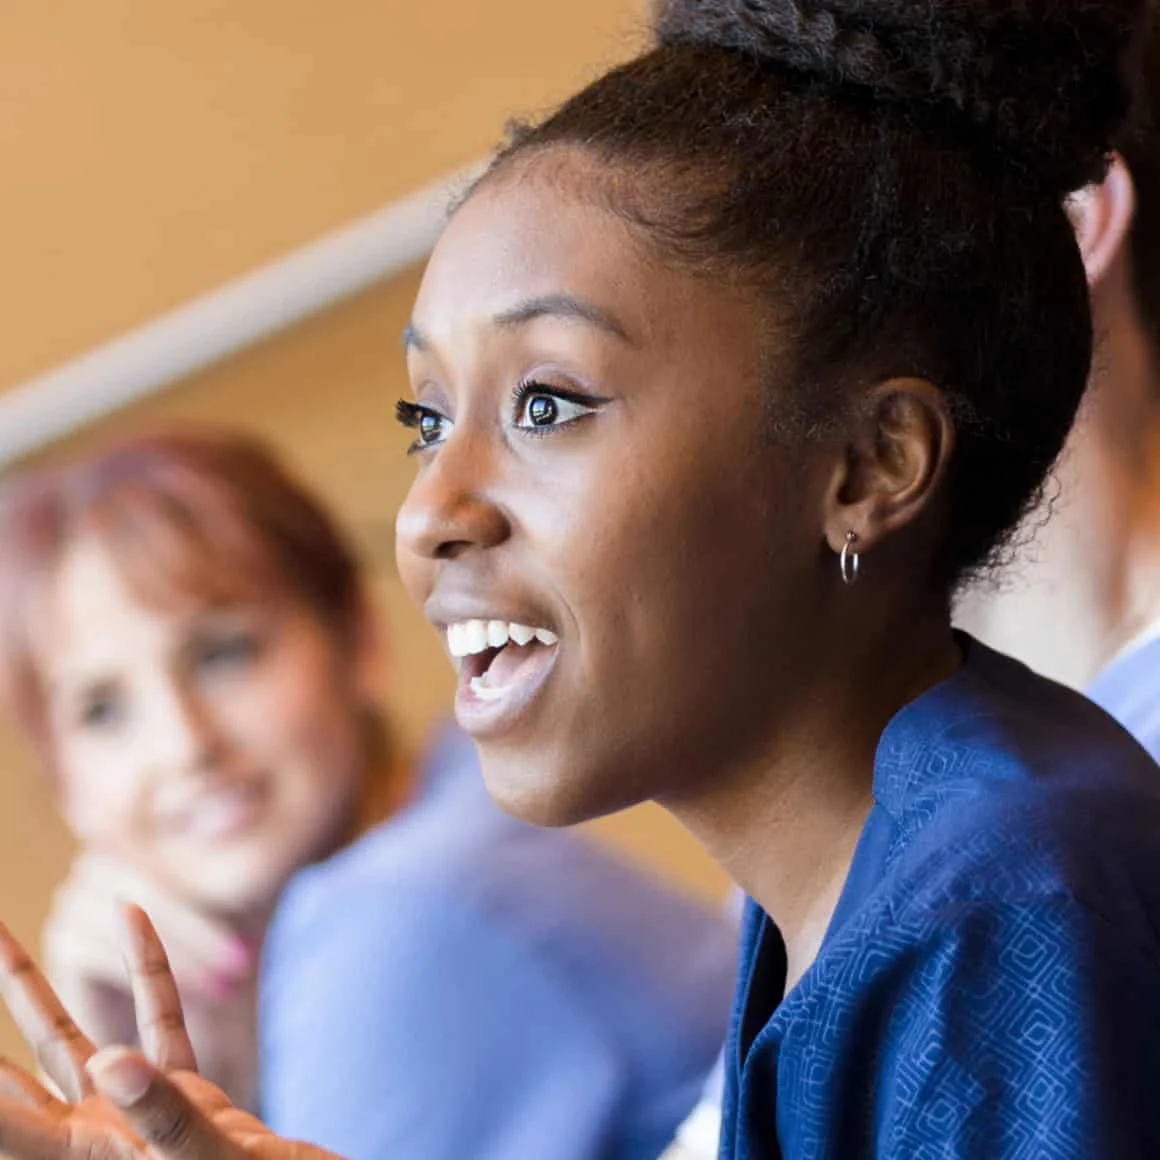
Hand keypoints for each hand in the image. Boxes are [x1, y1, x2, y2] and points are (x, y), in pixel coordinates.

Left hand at [0, 905, 336, 1158]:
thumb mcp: (207, 1155)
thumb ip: (160, 1110)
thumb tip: (108, 1058)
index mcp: (90, 1157)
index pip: (8, 1124)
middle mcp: (97, 1136)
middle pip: (15, 1082)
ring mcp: (135, 1111)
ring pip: (70, 1043)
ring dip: (37, 993)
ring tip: (5, 941)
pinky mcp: (185, 1092)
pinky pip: (156, 1020)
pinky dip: (147, 969)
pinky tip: (135, 917)